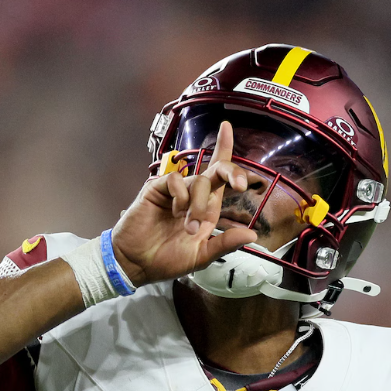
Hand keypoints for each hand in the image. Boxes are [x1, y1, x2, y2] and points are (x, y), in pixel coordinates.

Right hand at [111, 121, 256, 286]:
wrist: (137, 263)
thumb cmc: (167, 260)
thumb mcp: (201, 256)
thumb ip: (225, 244)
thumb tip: (253, 236)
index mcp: (207, 209)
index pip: (220, 176)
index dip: (224, 149)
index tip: (226, 127)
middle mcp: (193, 196)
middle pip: (216, 170)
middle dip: (231, 172)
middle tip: (239, 185)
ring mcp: (175, 192)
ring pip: (199, 181)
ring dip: (199, 205)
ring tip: (188, 226)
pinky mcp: (157, 189)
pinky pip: (176, 180)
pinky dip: (181, 197)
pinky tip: (174, 213)